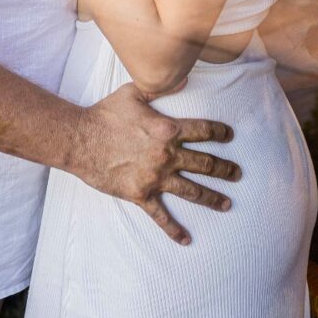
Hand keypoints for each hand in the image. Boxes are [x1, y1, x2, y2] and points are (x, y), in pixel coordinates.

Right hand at [70, 82, 240, 245]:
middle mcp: (166, 155)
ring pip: (192, 191)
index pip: (203, 131)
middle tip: (238, 174)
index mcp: (167, 129)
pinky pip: (161, 216)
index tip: (230, 136)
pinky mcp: (141, 194)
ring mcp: (155, 177)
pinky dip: (174, 230)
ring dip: (212, 198)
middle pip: (205, 164)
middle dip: (225, 169)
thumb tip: (183, 78)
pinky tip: (187, 239)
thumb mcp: (132, 93)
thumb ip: (158, 87)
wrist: (80, 140)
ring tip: (227, 204)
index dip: (220, 133)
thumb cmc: (105, 114)